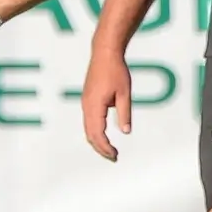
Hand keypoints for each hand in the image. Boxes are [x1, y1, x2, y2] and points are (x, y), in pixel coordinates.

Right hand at [81, 45, 132, 161]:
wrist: (104, 53)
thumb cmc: (116, 71)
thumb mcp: (125, 93)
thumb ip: (124, 113)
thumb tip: (126, 131)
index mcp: (95, 105)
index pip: (97, 133)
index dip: (105, 147)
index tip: (115, 155)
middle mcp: (87, 106)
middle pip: (90, 134)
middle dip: (101, 148)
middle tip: (114, 157)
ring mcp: (85, 103)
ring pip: (88, 129)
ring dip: (97, 141)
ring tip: (110, 150)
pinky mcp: (87, 100)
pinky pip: (88, 121)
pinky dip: (95, 132)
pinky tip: (104, 136)